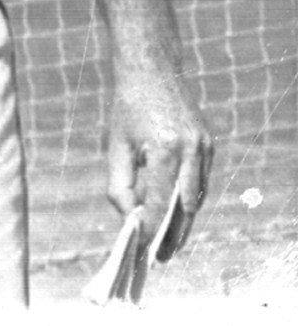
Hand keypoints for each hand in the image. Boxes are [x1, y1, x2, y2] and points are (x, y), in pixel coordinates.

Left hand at [106, 69, 213, 260]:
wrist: (152, 70)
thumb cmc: (127, 108)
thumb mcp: (116, 145)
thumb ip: (119, 183)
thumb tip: (128, 216)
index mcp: (165, 148)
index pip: (160, 201)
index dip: (152, 227)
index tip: (144, 247)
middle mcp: (191, 149)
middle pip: (186, 206)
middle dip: (174, 234)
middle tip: (162, 256)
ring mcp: (205, 147)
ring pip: (197, 196)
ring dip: (184, 221)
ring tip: (169, 241)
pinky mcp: (210, 144)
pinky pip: (201, 181)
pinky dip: (190, 199)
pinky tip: (177, 213)